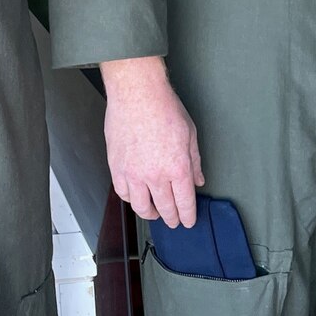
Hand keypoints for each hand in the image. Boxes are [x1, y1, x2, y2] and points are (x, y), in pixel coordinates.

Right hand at [100, 56, 204, 226]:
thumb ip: (195, 161)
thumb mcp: (190, 134)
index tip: (188, 221)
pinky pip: (123, 193)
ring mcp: (133, 173)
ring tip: (154, 213)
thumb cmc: (164, 107)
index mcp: (177, 168)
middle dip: (171, 218)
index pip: (184, 202)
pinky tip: (135, 197)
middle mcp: (155, 175)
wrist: (137, 93)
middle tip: (174, 221)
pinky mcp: (116, 167)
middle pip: (164, 208)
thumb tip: (198, 179)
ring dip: (150, 213)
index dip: (187, 216)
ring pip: (141, 206)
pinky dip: (130, 199)